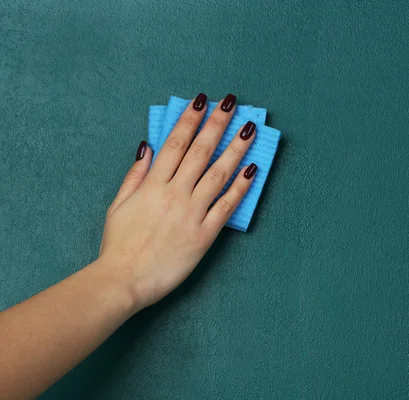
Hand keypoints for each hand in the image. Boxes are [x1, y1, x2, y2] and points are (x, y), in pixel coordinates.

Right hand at [98, 93, 256, 310]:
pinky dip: (241, 187)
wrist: (123, 280)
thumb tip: (147, 146)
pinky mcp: (205, 235)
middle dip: (217, 124)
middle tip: (232, 103)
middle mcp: (174, 194)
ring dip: (235, 149)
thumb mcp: (118, 205)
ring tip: (249, 129)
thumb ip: (135, 175)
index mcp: (153, 185)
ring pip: (218, 174)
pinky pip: (226, 206)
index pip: (175, 143)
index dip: (190, 119)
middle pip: (200, 152)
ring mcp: (192, 213)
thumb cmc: (118, 245)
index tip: (202, 100)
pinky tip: (253, 169)